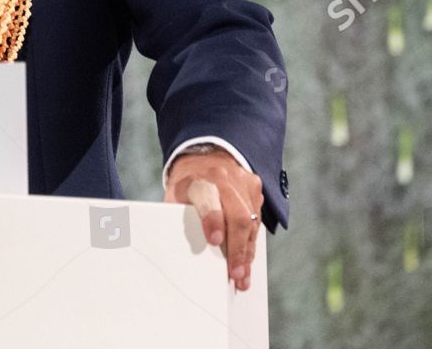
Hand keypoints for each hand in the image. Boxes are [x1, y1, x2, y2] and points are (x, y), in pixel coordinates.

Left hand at [164, 148, 262, 290]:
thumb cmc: (187, 183)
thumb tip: (175, 249)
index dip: (213, 220)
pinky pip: (257, 220)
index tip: (213, 240)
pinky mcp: (254, 188)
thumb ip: (176, 217)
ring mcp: (242, 182)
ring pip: (251, 222)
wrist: (206, 155)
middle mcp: (223, 179)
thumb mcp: (174, 196)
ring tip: (243, 276)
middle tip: (236, 274)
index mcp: (199, 180)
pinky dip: (251, 243)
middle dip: (237, 249)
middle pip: (237, 216)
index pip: (208, 198)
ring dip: (247, 252)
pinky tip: (247, 260)